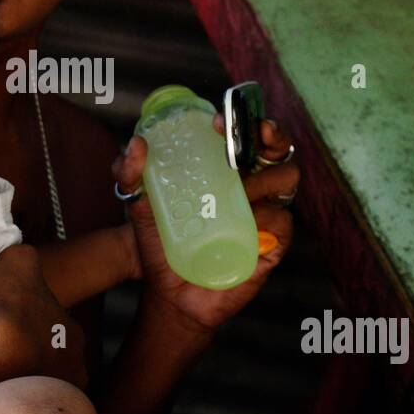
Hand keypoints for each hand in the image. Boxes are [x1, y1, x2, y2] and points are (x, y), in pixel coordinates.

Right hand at [0, 243, 87, 388]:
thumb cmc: (11, 305)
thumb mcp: (20, 261)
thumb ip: (27, 260)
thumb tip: (22, 261)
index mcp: (75, 335)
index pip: (60, 330)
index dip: (37, 325)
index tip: (16, 322)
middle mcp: (74, 369)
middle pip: (53, 360)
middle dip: (34, 355)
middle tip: (6, 348)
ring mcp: (55, 395)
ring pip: (38, 384)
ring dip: (21, 378)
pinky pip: (20, 403)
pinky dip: (7, 395)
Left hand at [111, 115, 297, 333]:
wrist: (168, 293)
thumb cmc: (159, 244)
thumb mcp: (138, 205)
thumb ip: (129, 173)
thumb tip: (137, 145)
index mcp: (223, 171)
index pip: (245, 135)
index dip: (242, 120)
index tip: (218, 121)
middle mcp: (249, 186)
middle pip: (277, 150)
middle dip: (273, 135)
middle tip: (257, 133)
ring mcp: (264, 214)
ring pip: (285, 179)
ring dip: (265, 177)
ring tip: (240, 188)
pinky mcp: (273, 244)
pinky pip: (282, 221)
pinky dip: (266, 217)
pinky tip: (246, 221)